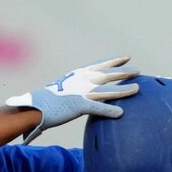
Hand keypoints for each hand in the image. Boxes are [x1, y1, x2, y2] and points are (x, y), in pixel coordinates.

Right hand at [5, 56, 139, 142]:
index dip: (113, 61)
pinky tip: (121, 113)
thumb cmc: (45, 101)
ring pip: (107, 91)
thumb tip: (80, 94)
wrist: (32, 107)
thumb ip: (74, 92)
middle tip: (138, 71)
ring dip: (123, 90)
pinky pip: (98, 108)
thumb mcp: (62, 92)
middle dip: (123, 72)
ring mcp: (80, 93)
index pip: (98, 65)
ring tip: (137, 89)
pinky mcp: (78, 105)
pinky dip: (110, 110)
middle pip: (106, 75)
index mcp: (76, 75)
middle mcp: (80, 81)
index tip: (126, 57)